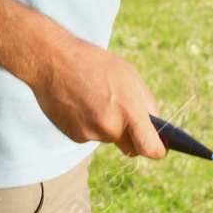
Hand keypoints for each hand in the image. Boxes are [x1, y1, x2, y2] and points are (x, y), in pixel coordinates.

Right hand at [27, 32, 165, 158]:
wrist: (53, 61)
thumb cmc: (95, 63)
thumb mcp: (129, 74)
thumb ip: (146, 102)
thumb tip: (155, 124)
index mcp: (128, 109)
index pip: (149, 148)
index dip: (158, 151)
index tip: (160, 148)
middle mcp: (109, 126)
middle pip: (130, 148)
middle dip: (133, 138)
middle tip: (126, 116)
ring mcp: (89, 133)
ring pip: (109, 139)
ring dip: (108, 126)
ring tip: (96, 100)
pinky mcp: (73, 136)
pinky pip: (91, 136)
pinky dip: (90, 125)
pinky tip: (82, 104)